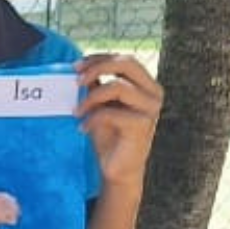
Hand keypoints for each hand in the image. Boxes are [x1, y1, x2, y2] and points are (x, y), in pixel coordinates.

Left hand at [77, 53, 162, 189]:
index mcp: (147, 84)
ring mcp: (151, 108)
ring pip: (117, 86)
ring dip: (91, 98)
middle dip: (97, 67)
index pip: (125, 59)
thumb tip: (79, 67)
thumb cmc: (109, 137)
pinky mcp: (142, 125)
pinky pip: (111, 112)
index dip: (99, 58)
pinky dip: (92, 119)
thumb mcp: (101, 105)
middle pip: (126, 63)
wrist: (117, 170)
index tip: (75, 66)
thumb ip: (97, 85)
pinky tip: (82, 128)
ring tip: (76, 112)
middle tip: (76, 81)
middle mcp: (154, 93)